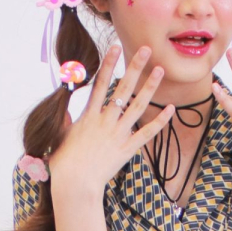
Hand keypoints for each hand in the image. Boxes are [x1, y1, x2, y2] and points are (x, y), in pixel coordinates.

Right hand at [48, 44, 174, 195]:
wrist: (75, 183)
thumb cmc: (63, 163)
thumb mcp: (60, 137)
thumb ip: (67, 122)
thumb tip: (68, 113)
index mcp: (88, 116)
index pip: (100, 83)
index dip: (109, 63)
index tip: (116, 47)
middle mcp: (105, 121)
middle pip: (123, 88)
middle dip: (135, 67)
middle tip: (146, 49)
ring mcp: (118, 134)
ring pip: (137, 106)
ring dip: (150, 87)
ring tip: (160, 70)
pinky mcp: (127, 150)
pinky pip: (146, 133)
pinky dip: (159, 122)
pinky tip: (170, 110)